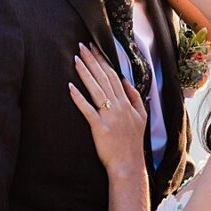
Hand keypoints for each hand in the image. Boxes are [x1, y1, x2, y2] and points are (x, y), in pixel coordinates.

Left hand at [68, 43, 146, 174]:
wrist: (129, 165)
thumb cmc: (132, 143)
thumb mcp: (141, 117)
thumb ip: (135, 98)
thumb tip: (125, 80)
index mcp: (127, 103)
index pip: (113, 76)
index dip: (102, 61)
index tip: (93, 48)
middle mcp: (119, 106)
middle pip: (103, 78)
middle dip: (92, 60)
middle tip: (81, 45)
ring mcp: (109, 116)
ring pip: (96, 90)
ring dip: (85, 73)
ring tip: (75, 59)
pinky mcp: (100, 127)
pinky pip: (87, 109)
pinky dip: (79, 98)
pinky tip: (70, 87)